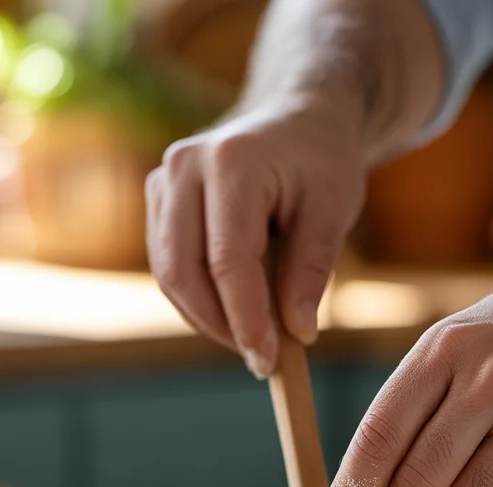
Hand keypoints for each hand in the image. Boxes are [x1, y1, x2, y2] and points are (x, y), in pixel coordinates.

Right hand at [145, 100, 366, 377]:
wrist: (298, 118)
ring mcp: (163, 180)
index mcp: (232, 162)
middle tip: (260, 361)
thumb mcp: (334, 210)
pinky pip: (168, 266)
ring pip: (169, 274)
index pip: (228, 260)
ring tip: (253, 340)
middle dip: (220, 326)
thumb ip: (312, 270)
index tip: (267, 362)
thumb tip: (298, 334)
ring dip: (206, 318)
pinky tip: (234, 314)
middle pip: (183, 270)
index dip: (245, 318)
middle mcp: (184, 166)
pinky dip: (197, 299)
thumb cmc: (321, 163)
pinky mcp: (159, 200)